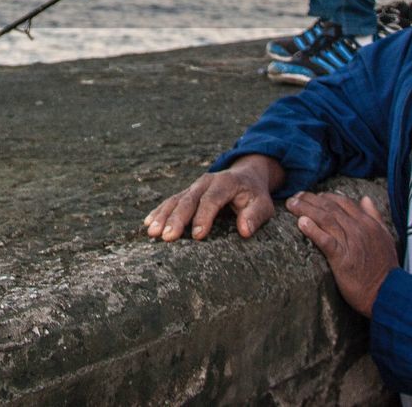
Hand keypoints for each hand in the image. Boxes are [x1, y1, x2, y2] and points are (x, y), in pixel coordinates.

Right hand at [143, 154, 283, 241]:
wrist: (245, 176)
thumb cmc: (254, 195)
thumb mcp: (263, 204)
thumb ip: (255, 215)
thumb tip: (245, 230)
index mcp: (225, 182)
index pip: (212, 199)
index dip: (204, 217)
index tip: (198, 236)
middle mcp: (206, 182)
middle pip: (188, 200)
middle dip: (176, 219)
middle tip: (166, 237)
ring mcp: (194, 186)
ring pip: (175, 200)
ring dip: (163, 216)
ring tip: (152, 232)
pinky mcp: (187, 193)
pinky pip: (170, 201)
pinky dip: (159, 212)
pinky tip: (147, 223)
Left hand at [287, 192, 396, 316]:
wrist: (387, 292)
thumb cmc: (384, 267)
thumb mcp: (385, 237)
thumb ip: (375, 216)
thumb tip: (365, 199)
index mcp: (368, 223)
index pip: (342, 202)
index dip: (325, 197)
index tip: (312, 196)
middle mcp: (358, 228)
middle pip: (330, 207)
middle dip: (310, 199)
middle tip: (295, 197)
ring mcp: (350, 242)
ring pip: (325, 219)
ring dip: (306, 209)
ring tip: (291, 205)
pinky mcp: (342, 258)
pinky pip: (325, 240)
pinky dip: (313, 230)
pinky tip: (301, 223)